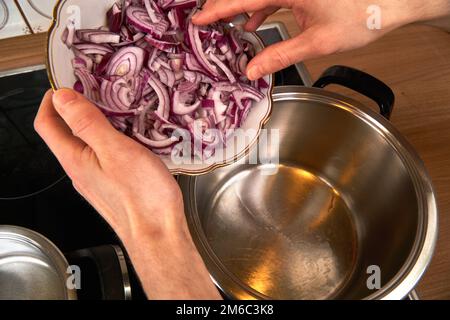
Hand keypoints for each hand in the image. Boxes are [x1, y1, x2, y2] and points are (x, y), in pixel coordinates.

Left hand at [34, 89, 220, 298]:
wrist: (158, 234)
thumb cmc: (141, 195)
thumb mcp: (114, 150)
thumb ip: (87, 123)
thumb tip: (63, 97)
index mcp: (74, 159)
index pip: (46, 124)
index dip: (50, 100)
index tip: (65, 84)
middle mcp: (79, 171)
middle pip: (64, 134)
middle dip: (74, 109)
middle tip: (96, 92)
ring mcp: (95, 181)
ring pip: (85, 146)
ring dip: (94, 125)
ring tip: (116, 112)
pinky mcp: (111, 187)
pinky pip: (102, 158)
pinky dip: (109, 141)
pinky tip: (129, 139)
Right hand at [193, 0, 449, 79]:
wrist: (391, 3)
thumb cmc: (362, 17)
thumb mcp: (317, 42)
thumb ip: (281, 55)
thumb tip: (253, 70)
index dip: (218, 10)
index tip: (199, 19)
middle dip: (225, 5)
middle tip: (207, 21)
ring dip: (242, 8)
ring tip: (226, 25)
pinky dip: (260, 8)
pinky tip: (253, 23)